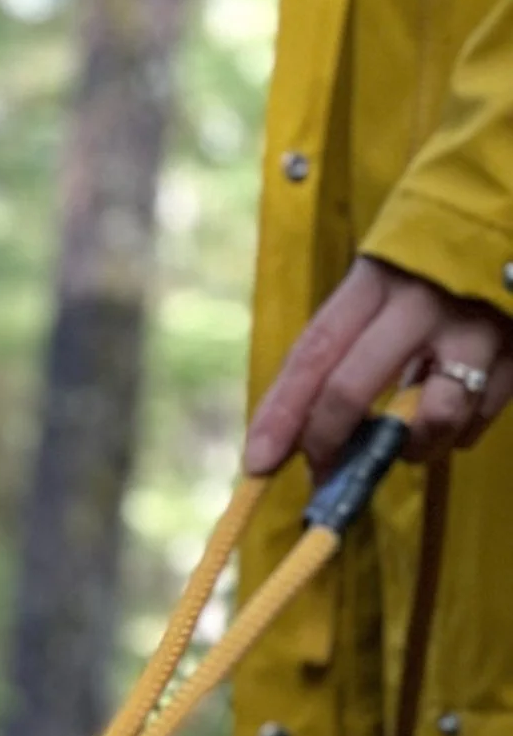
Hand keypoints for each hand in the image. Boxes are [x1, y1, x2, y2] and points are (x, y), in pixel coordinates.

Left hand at [242, 254, 512, 474]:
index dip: (283, 411)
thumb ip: (343, 340)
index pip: (316, 350)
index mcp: (378, 278)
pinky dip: (456, 435)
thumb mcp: (380, 280)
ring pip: (431, 418)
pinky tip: (447, 420)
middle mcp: (424, 302)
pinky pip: (478, 417)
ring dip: (406, 449)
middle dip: (328, 442)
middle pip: (354, 387)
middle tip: (321, 473)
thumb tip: (292, 427)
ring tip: (403, 446)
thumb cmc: (431, 263)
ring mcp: (476, 328)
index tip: (258, 461)